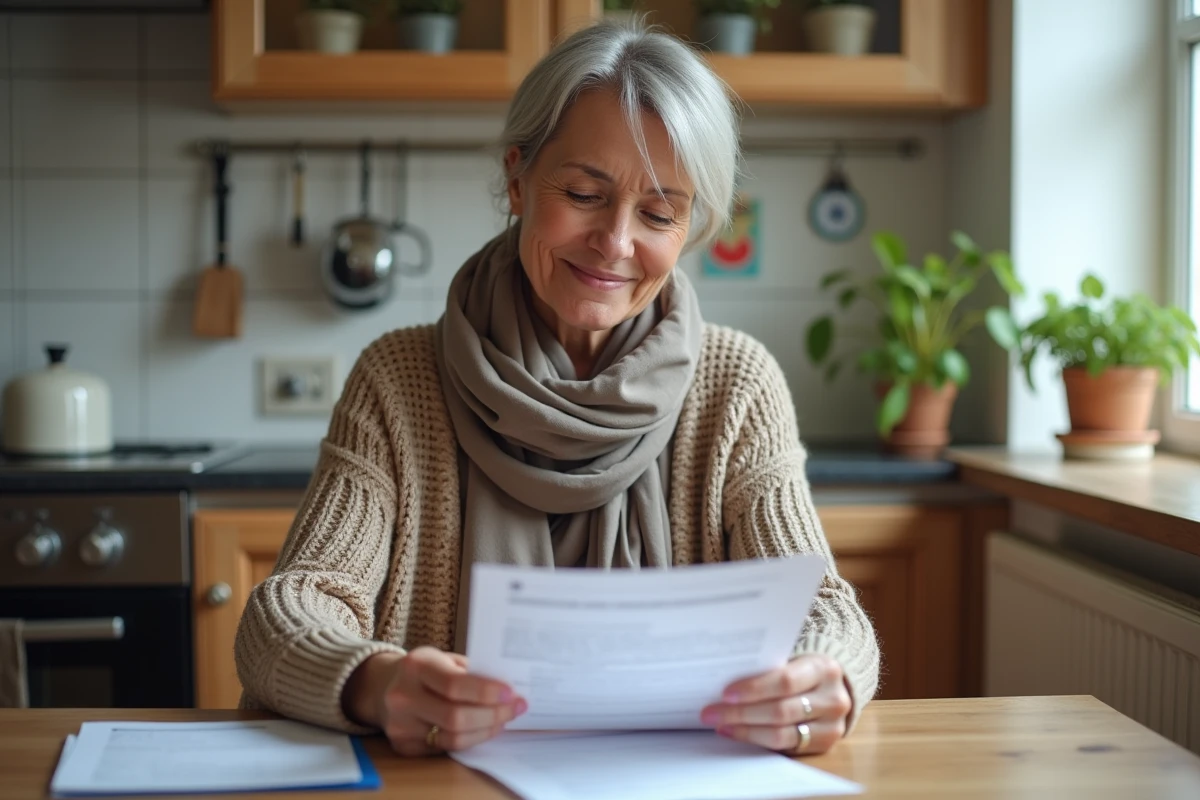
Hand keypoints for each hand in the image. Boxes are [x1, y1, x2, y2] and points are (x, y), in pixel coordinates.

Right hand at [343, 646, 526, 755]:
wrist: (383, 686)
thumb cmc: (424, 670)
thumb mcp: (443, 658)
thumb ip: (471, 671)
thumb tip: (509, 690)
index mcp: (416, 666)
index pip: (455, 684)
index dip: (487, 692)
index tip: (512, 693)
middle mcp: (403, 696)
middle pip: (456, 716)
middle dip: (493, 714)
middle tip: (516, 708)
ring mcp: (400, 724)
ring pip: (453, 738)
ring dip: (485, 730)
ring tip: (503, 719)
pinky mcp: (402, 745)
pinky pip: (444, 749)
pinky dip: (470, 740)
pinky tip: (482, 729)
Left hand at [700, 654, 850, 754]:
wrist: (832, 688)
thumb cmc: (802, 670)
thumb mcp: (794, 660)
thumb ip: (768, 668)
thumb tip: (723, 681)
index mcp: (823, 669)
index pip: (785, 681)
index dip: (754, 689)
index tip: (725, 693)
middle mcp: (833, 699)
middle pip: (781, 711)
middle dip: (741, 713)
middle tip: (711, 712)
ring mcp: (832, 726)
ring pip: (781, 735)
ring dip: (745, 731)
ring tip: (720, 724)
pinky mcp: (825, 746)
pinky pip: (785, 748)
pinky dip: (756, 741)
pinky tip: (737, 733)